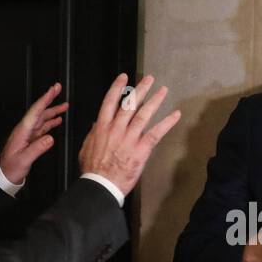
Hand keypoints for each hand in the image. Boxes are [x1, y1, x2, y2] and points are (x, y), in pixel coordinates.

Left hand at [0, 83, 68, 184]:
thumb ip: (37, 149)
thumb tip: (50, 138)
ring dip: (53, 110)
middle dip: (49, 99)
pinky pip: (42, 127)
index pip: (35, 111)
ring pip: (42, 118)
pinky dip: (50, 122)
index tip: (52, 90)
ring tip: (64, 106)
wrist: (3, 175)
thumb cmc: (10, 168)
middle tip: (58, 88)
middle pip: (39, 111)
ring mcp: (28, 134)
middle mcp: (25, 130)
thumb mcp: (24, 160)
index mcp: (22, 131)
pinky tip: (57, 120)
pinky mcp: (30, 139)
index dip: (45, 99)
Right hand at [78, 74, 180, 195]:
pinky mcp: (141, 149)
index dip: (117, 88)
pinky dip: (167, 122)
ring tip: (163, 90)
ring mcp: (130, 138)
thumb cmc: (92, 170)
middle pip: (130, 104)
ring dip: (155, 100)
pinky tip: (176, 114)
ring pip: (144, 114)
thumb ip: (92, 134)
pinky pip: (156, 133)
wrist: (101, 185)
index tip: (124, 77)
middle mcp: (116, 128)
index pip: (109, 102)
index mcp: (102, 127)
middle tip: (149, 79)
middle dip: (140, 89)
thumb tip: (95, 124)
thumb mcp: (86, 148)